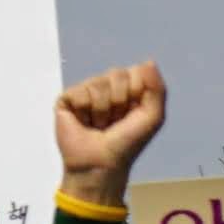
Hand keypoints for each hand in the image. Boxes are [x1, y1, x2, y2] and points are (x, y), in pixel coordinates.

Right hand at [52, 62, 166, 196]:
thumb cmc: (128, 141)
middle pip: (117, 74)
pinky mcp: (67, 99)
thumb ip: (157, 88)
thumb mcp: (153, 116)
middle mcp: (108, 86)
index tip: (133, 112)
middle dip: (120, 101)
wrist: (101, 162)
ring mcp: (86, 91)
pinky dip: (84, 110)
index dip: (137, 93)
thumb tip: (148, 61)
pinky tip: (83, 122)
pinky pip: (78, 92)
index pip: (137, 71)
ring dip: (102, 109)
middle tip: (115, 120)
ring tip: (99, 124)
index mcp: (130, 88)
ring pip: (97, 83)